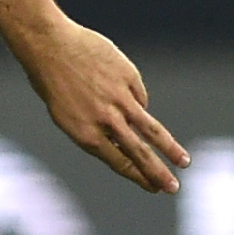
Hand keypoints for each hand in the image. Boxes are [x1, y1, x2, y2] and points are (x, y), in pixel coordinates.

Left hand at [19, 20, 188, 194]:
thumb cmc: (52, 82)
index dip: (137, 176)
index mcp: (85, 133)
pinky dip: (136, 101)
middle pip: (138, 152)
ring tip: (184, 162)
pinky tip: (120, 92)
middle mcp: (105, 119)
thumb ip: (96, 129)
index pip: (118, 162)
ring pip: (150, 129)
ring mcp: (119, 98)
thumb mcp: (67, 115)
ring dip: (169, 148)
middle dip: (157, 172)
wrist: (49, 46)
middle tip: (172, 188)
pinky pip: (139, 96)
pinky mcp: (129, 78)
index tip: (152, 187)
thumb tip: (127, 140)